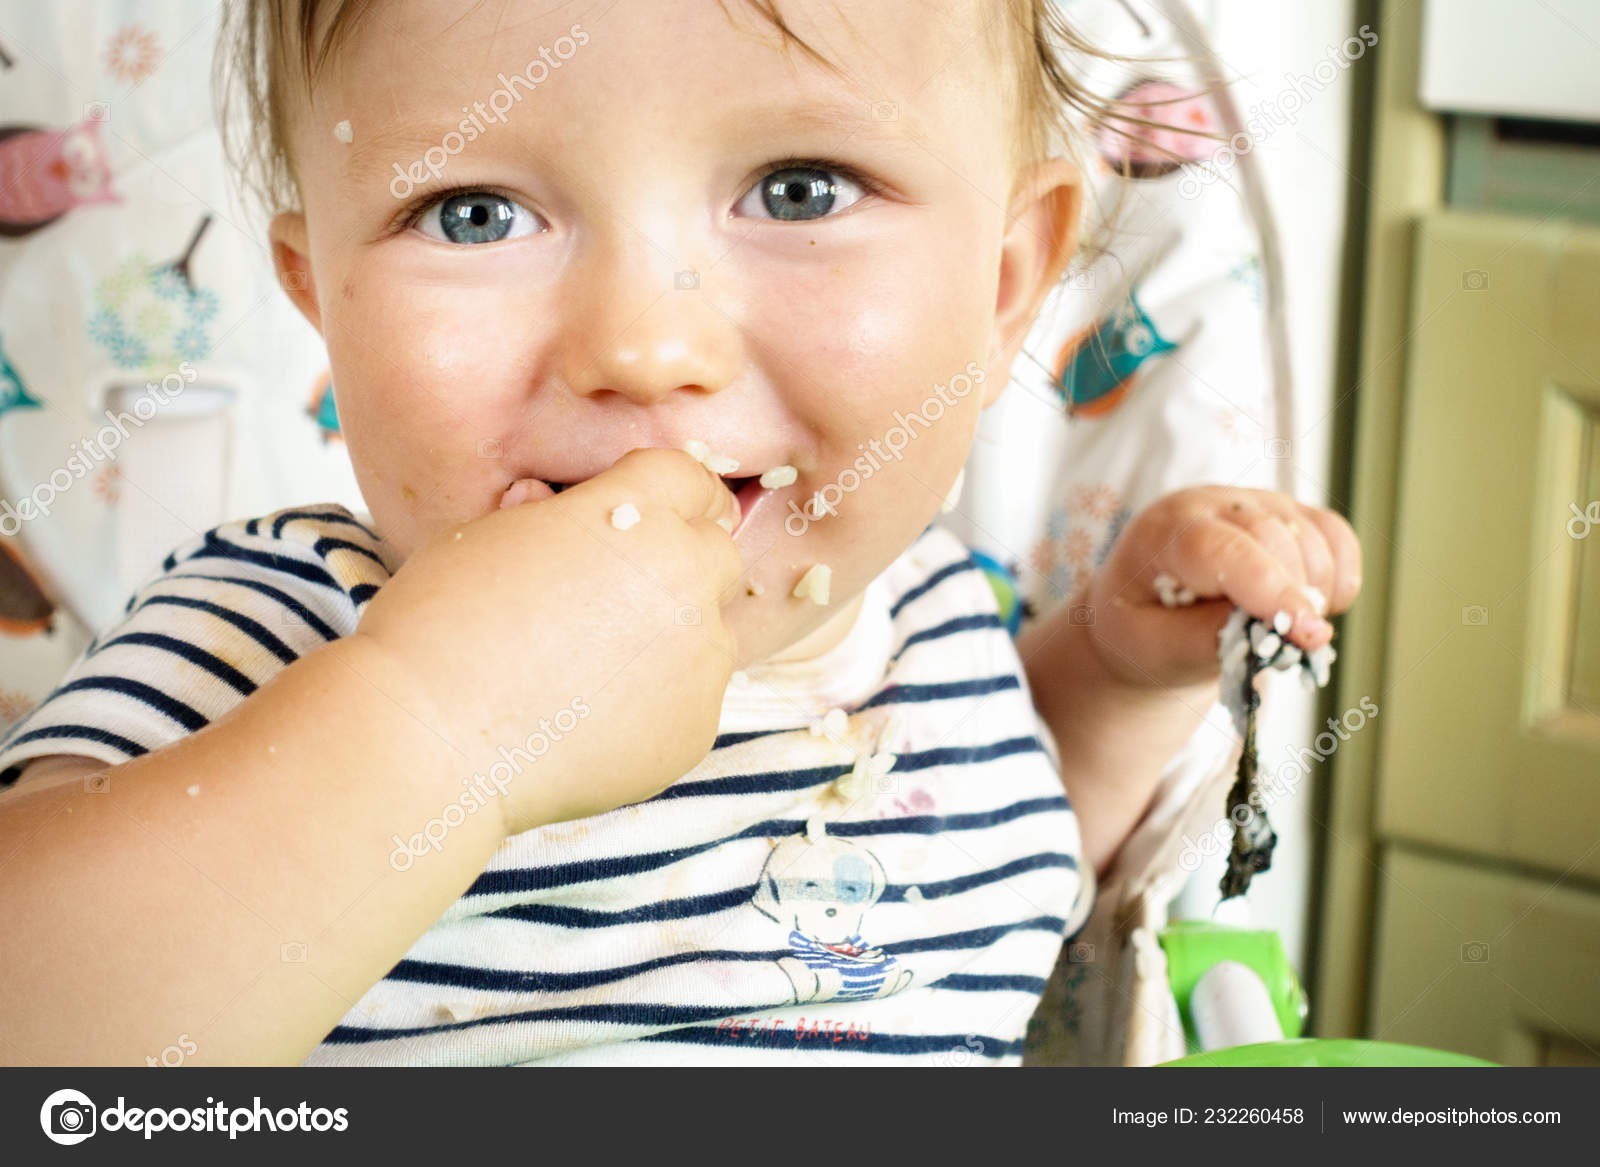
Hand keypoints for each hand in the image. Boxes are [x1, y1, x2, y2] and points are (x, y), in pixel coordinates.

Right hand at [354, 448, 743, 832]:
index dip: (668, 499)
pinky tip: (593, 718)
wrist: (431, 742)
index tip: (646, 522)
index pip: (691, 479)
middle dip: (678, 566)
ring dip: (670, 640)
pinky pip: (692, 699)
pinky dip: (658, 704)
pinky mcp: (697, 725)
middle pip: (716, 552)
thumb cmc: (439, 628)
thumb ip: (549, 514)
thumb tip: (554, 501)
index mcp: (635, 515)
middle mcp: (684, 578)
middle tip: (615, 601)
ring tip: (591, 670)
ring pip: (710, 632)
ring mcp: (700, 657)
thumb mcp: (487, 536)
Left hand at [1081, 485, 1361, 690]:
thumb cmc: (1144, 626)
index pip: (1221, 549)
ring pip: (1315, 539)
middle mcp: (1213, 504)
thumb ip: (1199, 640)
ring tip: (1275, 626)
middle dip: (1292, 600)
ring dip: (1315, 595)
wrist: (1148, 609)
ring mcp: (1257, 502)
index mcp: (1163, 532)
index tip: (1305, 633)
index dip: (1268, 589)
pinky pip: (1338, 539)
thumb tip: (1265, 632)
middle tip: (1278, 647)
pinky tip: (1306, 608)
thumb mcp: (1150, 645)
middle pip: (1276, 539)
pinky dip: (1338, 581)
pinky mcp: (1292, 513)